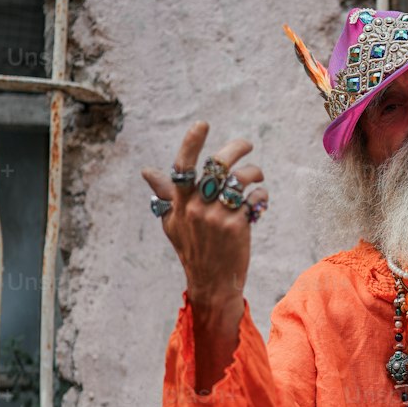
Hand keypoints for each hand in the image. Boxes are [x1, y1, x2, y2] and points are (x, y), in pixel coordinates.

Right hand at [140, 121, 268, 312]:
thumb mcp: (173, 223)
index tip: (203, 124)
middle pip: (218, 164)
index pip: (182, 166)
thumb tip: (146, 171)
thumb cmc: (192, 249)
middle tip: (247, 145)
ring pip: (241, 178)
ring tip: (256, 178)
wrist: (211, 282)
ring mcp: (217, 216)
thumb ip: (164, 194)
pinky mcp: (238, 226)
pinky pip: (255, 199)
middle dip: (236, 147)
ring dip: (254, 173)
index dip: (192, 142)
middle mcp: (196, 207)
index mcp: (179, 203)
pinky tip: (258, 203)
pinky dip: (261, 198)